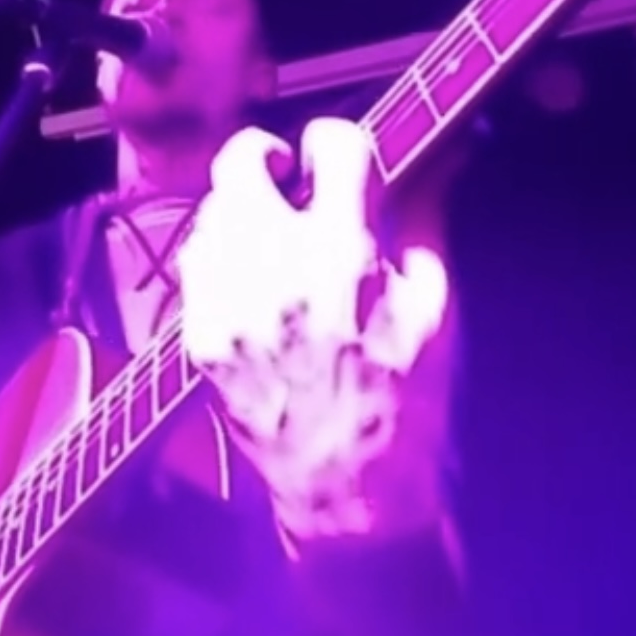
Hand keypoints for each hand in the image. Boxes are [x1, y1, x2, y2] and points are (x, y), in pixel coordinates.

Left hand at [177, 120, 451, 527]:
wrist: (346, 493)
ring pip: (213, 209)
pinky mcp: (199, 335)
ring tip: (275, 238)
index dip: (340, 142)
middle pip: (242, 160)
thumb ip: (425, 218)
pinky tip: (252, 279)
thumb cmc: (406, 403)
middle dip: (269, 157)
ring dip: (243, 209)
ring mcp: (226, 302)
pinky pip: (195, 262)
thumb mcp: (436, 308)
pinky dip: (221, 256)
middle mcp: (273, 268)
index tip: (342, 158)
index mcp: (344, 254)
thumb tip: (440, 154)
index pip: (332, 143)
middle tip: (291, 177)